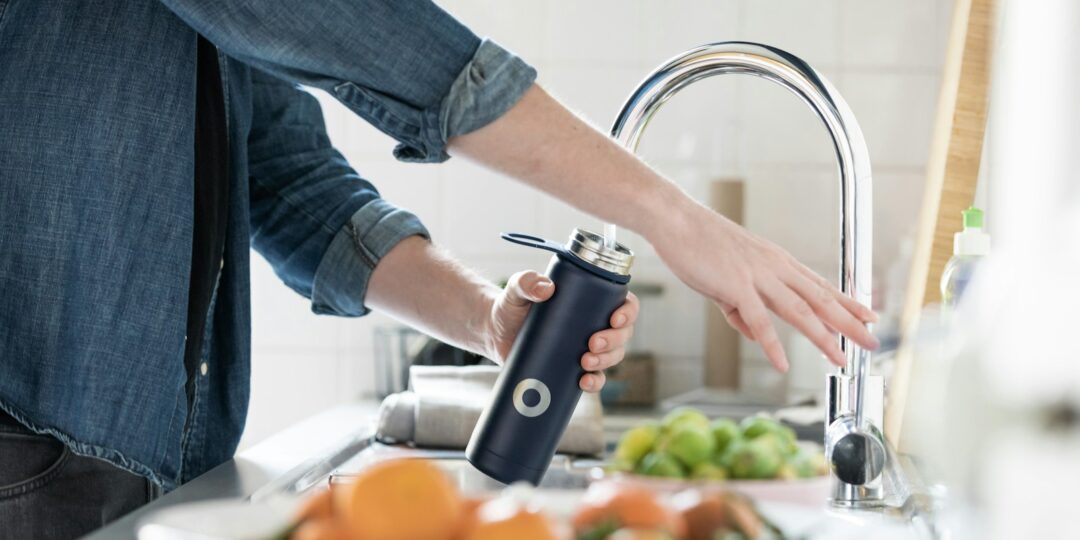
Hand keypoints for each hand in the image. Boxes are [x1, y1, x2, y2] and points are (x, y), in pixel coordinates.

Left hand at [484, 270, 639, 392]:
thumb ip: (526, 282)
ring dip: (606, 361)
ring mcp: (586, 348)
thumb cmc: (511, 305)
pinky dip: (595, 383)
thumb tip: (545, 288)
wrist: (495, 333)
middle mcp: (595, 324)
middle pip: (623, 334)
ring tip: (585, 362)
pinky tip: (584, 382)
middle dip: (614, 341)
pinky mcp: (573, 369)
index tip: (614, 319)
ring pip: (613, 356)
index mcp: (592, 300)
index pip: (624, 303)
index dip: (628, 312)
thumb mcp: (516, 289)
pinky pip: (595, 378)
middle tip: (592, 343)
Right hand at [651, 199, 878, 371]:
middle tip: (872, 341)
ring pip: (799, 311)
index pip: (820, 285)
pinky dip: (771, 344)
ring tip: (840, 358)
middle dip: (850, 323)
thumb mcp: (726, 279)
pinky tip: (782, 363)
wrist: (676, 220)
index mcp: (776, 262)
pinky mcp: (736, 285)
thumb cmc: (698, 244)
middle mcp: (775, 267)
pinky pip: (759, 320)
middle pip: (821, 299)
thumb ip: (741, 309)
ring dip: (823, 337)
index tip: (868, 315)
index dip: (847, 302)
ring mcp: (758, 276)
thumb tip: (753, 334)